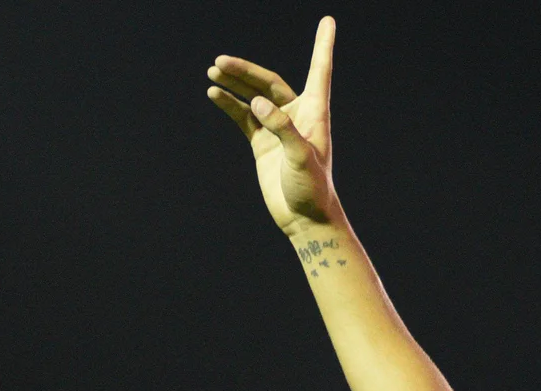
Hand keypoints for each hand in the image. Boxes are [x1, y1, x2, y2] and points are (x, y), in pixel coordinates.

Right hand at [207, 17, 339, 233]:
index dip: (323, 46)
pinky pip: (243, 117)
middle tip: (220, 62)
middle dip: (246, 71)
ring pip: (253, 97)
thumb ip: (283, 128)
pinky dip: (229, 105)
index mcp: (316, 113)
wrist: (305, 218)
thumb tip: (257, 103)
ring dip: (234, 84)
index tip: (328, 21)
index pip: (320, 71)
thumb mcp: (302, 158)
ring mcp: (277, 128)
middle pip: (270, 82)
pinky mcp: (263, 143)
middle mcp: (298, 116)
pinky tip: (214, 94)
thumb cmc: (313, 189)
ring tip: (212, 72)